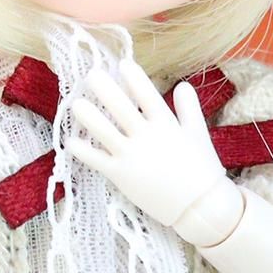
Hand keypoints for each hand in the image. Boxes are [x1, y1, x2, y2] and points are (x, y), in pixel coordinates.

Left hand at [68, 60, 240, 240]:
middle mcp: (147, 137)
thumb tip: (183, 85)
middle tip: (91, 74)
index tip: (122, 64)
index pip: (147, 95)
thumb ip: (189, 108)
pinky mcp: (122, 176)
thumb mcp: (198, 134)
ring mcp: (133, 157)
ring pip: (104, 132)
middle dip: (105, 89)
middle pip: (121, 108)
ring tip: (75, 103)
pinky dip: (83, 151)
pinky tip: (70, 141)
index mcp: (166, 125)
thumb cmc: (201, 170)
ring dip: (89, 116)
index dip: (134, 79)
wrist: (199, 208)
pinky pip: (98, 161)